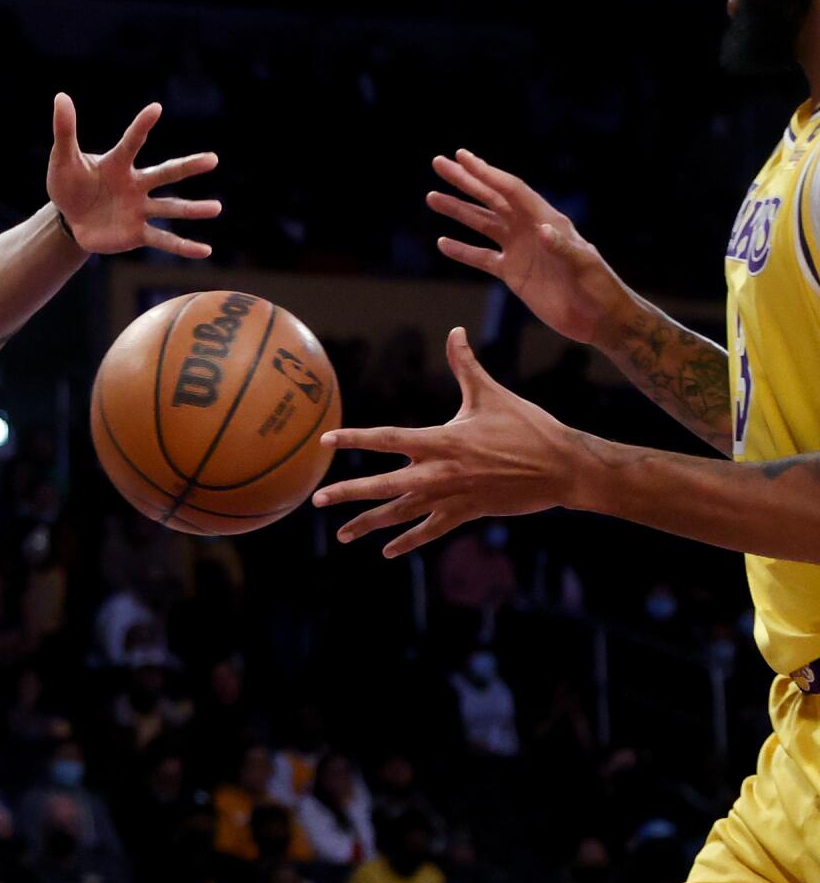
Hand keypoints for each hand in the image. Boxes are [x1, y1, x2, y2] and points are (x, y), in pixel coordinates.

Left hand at [44, 94, 219, 256]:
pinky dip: (183, 246)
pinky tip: (205, 251)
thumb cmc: (69, 184)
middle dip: (188, 167)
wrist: (70, 219)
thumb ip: (65, 130)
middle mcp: (135, 184)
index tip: (155, 108)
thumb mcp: (63, 159)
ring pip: (170, 208)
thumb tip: (61, 96)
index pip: (132, 142)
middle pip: (165, 173)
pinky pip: (163, 240)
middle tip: (213, 159)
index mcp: (118, 164)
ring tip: (216, 208)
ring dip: (192, 209)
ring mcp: (139, 209)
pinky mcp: (137, 233)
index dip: (141, 126)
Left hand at [311, 327, 581, 556]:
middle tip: (317, 499)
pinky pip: (431, 531)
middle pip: (385, 485)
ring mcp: (453, 496)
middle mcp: (441, 472)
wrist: (565, 467)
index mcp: (442, 440)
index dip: (356, 439)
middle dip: (349, 492)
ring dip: (370, 524)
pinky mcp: (468, 513)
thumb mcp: (492, 394)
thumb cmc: (529, 427)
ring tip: (342, 535)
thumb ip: (465, 365)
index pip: (388, 439)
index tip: (326, 441)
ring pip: (402, 513)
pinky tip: (387, 552)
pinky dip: (408, 541)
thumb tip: (455, 330)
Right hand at [427, 149, 627, 345]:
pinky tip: (443, 243)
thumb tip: (541, 228)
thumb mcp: (584, 265)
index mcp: (546, 220)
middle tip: (439, 163)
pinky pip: (482, 257)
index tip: (463, 158)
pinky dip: (462, 250)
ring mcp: (519, 250)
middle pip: (491, 199)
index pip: (511, 191)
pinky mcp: (512, 273)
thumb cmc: (599, 287)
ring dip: (458, 210)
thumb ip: (562, 246)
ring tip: (432, 197)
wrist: (600, 317)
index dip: (487, 173)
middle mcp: (529, 229)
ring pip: (482, 224)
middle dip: (465, 181)